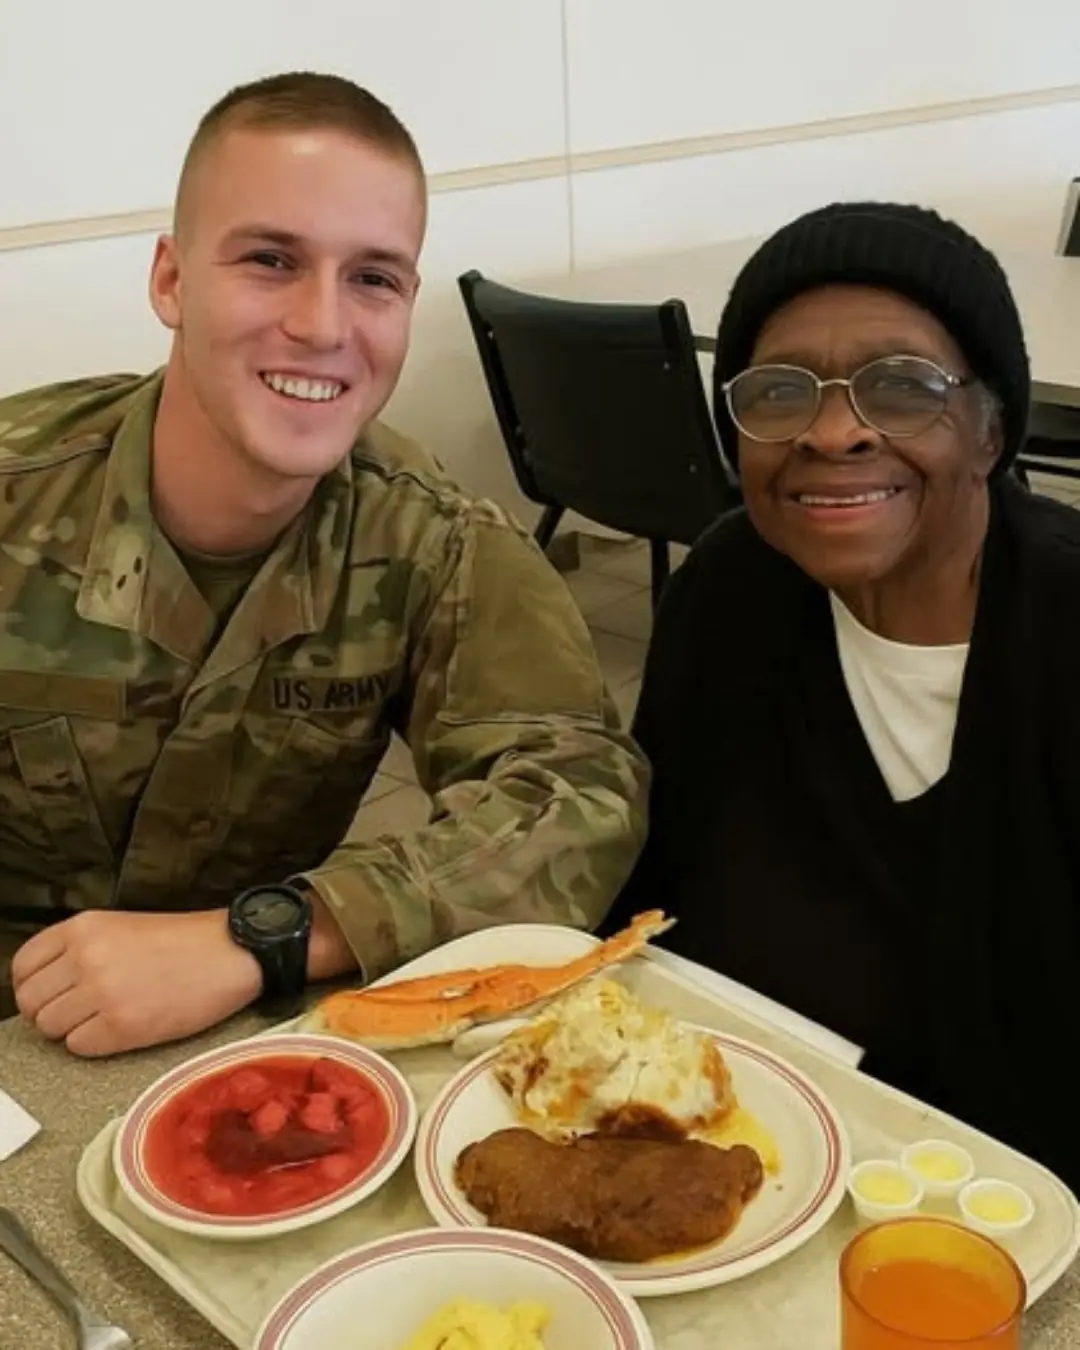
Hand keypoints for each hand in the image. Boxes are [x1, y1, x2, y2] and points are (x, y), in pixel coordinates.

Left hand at [11, 909, 262, 1057]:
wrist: (232, 953)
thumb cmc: (183, 942)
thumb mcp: (121, 926)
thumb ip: (79, 949)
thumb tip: (46, 985)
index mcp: (83, 927)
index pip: (23, 967)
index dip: (32, 986)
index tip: (50, 994)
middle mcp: (86, 957)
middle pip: (32, 1002)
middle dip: (51, 1011)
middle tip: (80, 1011)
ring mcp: (102, 992)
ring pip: (51, 1028)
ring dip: (72, 1029)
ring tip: (105, 1018)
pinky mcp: (122, 1026)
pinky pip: (79, 1047)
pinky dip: (94, 1044)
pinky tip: (121, 1028)